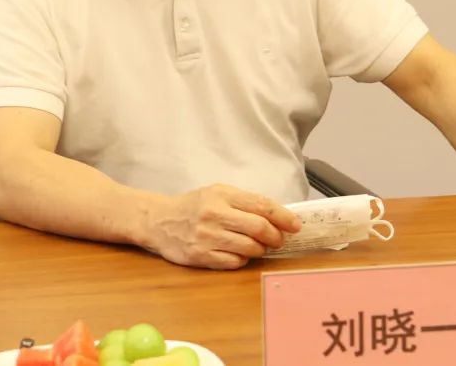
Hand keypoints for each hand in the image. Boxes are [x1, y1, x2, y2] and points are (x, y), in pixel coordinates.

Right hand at [143, 184, 300, 269]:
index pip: (262, 205)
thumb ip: (244, 202)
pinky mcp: (201, 256)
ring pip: (249, 248)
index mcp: (222, 195)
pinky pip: (234, 263)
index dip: (284, 217)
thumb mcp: (217, 193)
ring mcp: (207, 237)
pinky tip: (239, 254)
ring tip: (259, 246)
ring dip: (261, 250)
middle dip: (276, 236)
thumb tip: (278, 216)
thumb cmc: (193, 206)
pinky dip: (243, 260)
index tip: (296, 225)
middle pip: (259, 228)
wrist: (158, 221)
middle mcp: (215, 214)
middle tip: (279, 240)